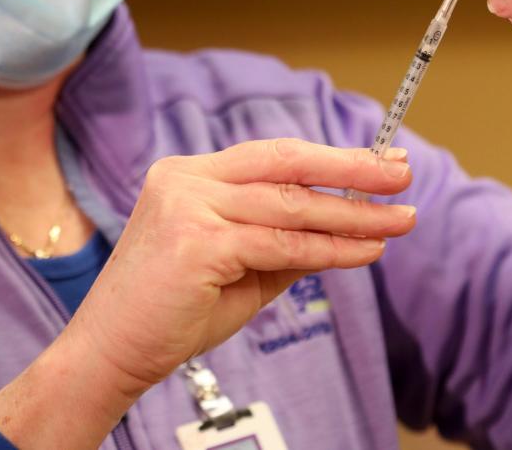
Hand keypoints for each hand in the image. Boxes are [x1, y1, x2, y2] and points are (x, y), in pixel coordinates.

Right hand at [0, 139, 414, 448]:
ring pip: (291, 206)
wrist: (109, 355)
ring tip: (399, 220)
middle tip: (402, 173)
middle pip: (287, 164)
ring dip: (353, 215)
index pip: (274, 157)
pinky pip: (282, 244)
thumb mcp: (237, 266)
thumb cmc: (172, 312)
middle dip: (352, 170)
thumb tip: (345, 225)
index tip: (378, 161)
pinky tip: (367, 251)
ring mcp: (189, 206)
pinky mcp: (197, 242)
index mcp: (190, 174)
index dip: (330, 158)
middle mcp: (187, 178)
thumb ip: (281, 240)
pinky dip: (331, 248)